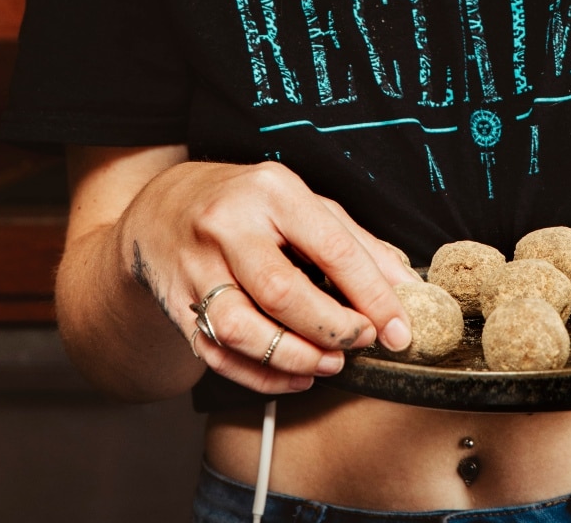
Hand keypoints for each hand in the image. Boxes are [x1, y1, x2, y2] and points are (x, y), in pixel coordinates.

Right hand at [120, 159, 417, 394]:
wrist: (164, 209)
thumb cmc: (249, 205)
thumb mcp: (304, 204)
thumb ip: (356, 242)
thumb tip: (406, 286)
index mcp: (272, 192)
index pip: (331, 248)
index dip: (372, 294)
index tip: (397, 329)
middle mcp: (229, 226)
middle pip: (283, 292)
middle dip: (332, 327)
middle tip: (362, 342)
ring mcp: (196, 267)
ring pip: (243, 329)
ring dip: (295, 357)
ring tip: (329, 364)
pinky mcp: (176, 305)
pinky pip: (218, 354)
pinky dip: (261, 377)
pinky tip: (294, 377)